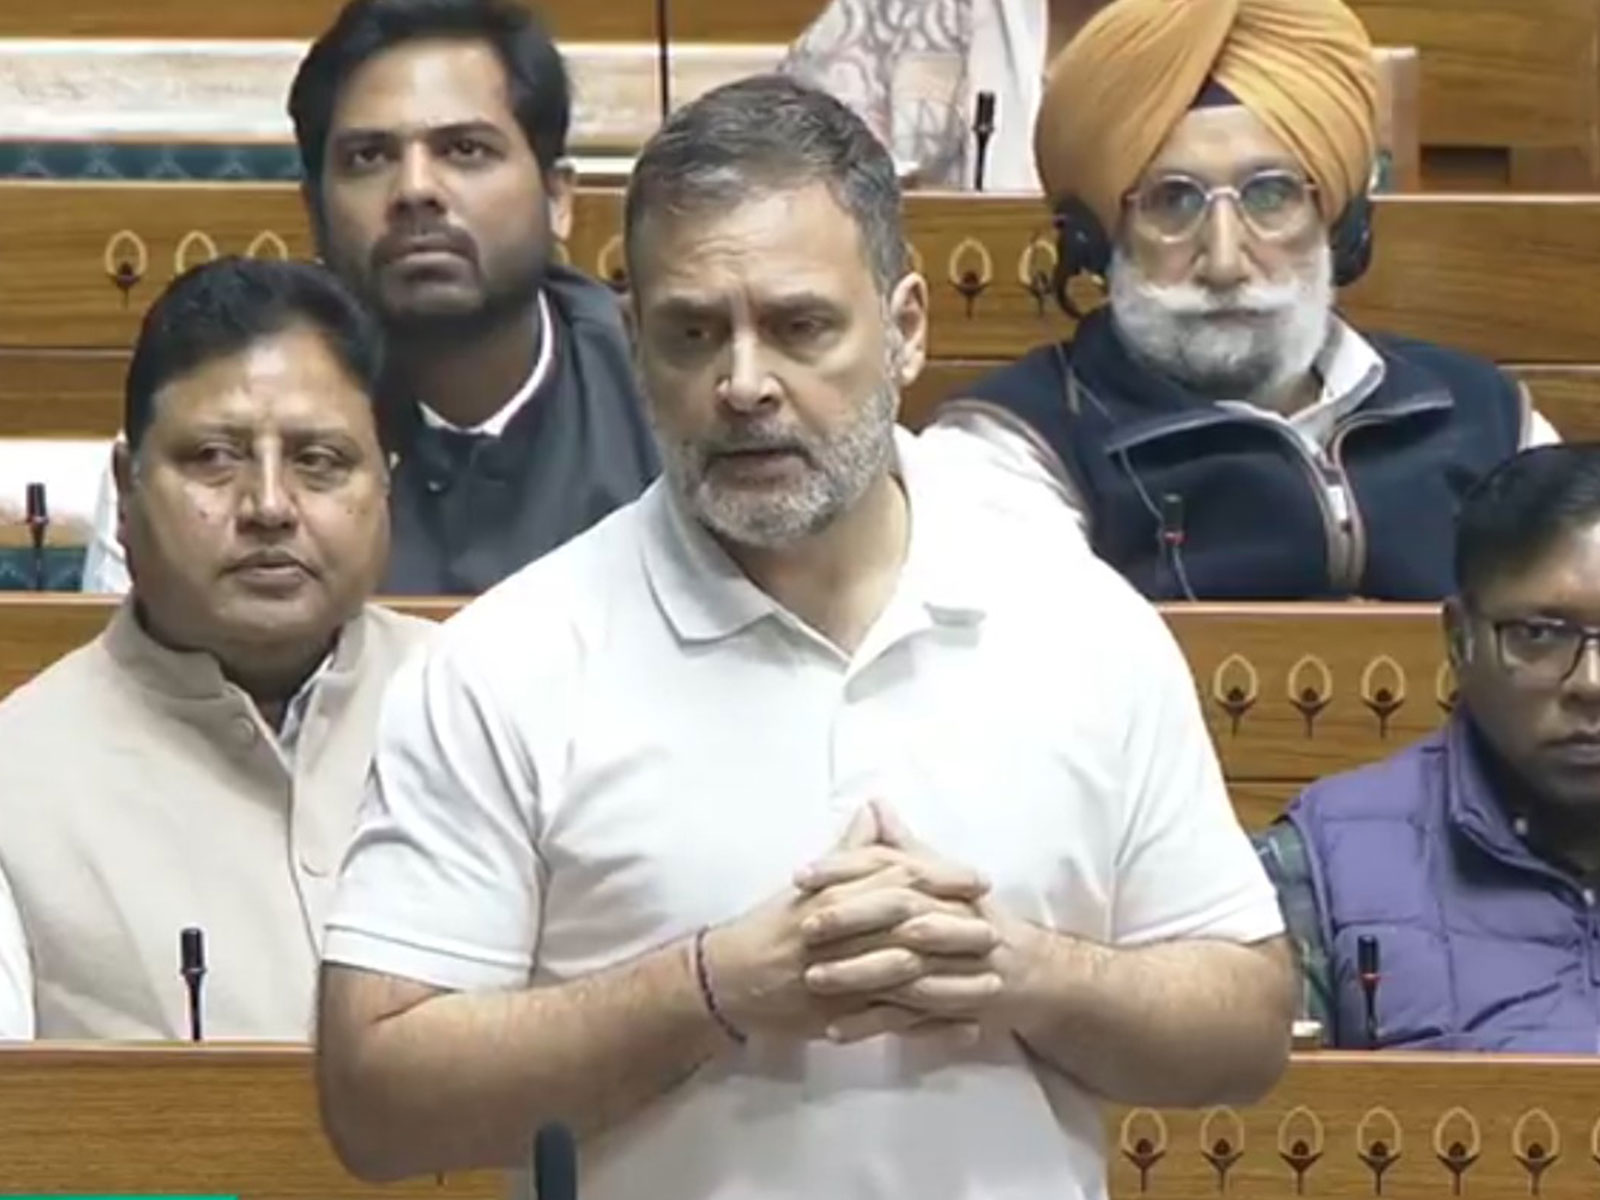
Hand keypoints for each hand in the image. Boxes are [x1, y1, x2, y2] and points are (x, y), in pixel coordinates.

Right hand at [699, 806, 992, 1043]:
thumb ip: (850, 851)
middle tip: (997, 928)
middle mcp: (839, 932)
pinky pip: (893, 1022)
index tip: (980, 879)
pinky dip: (932, 1027)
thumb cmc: (772, 926)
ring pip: (906, 977)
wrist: (727, 978)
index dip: (942, 879)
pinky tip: (966, 1029)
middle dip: (955, 927)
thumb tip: (875, 811)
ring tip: (994, 983)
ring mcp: (840, 976)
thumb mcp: (810, 883)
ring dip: (953, 980)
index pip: (897, 880)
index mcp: (835, 895)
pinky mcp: (840, 1014)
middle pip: (908, 925)